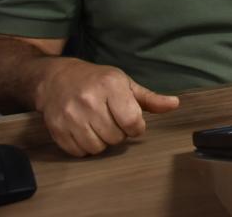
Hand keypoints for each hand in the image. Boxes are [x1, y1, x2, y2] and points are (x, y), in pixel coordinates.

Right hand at [35, 59, 178, 156]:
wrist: (56, 78)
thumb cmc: (96, 81)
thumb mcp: (124, 83)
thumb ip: (150, 98)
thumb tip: (175, 104)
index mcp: (110, 86)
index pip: (132, 121)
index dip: (136, 126)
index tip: (132, 121)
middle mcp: (89, 100)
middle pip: (115, 137)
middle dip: (118, 133)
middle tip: (112, 120)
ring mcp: (70, 116)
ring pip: (98, 147)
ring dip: (102, 141)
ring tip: (98, 125)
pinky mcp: (56, 129)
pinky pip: (79, 152)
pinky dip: (85, 146)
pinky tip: (84, 131)